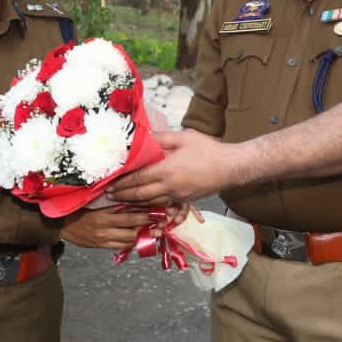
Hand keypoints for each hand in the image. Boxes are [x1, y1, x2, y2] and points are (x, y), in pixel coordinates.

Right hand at [60, 204, 154, 249]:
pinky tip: (137, 238)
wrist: (60, 224)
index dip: (145, 213)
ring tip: (153, 231)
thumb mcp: (94, 203)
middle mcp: (103, 228)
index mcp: (102, 214)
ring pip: (128, 239)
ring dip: (142, 235)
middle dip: (148, 225)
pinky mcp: (100, 246)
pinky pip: (119, 246)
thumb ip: (112, 204)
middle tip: (162, 222)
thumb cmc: (77, 210)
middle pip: (131, 227)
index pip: (128, 214)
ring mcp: (102, 239)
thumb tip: (132, 201)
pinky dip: (130, 242)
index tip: (157, 210)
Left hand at [107, 129, 230, 205]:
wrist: (232, 167)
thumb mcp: (183, 137)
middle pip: (140, 194)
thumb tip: (143, 135)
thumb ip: (161, 137)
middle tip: (109, 196)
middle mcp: (170, 186)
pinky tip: (144, 205)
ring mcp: (178, 196)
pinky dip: (151, 206)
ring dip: (134, 203)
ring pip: (151, 202)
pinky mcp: (185, 200)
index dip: (122, 182)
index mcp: (167, 170)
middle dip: (123, 196)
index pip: (137, 178)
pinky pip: (164, 205)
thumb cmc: (208, 150)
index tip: (109, 184)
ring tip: (121, 201)